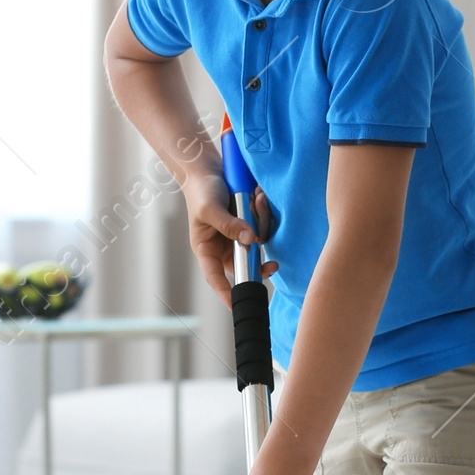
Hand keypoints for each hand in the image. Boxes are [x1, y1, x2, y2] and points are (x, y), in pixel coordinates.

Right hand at [184, 169, 277, 306]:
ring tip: (256, 200)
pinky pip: (263, 228)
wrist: (209, 167)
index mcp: (207, 250)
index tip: (239, 306)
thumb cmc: (202, 190)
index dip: (227, 294)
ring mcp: (237, 237)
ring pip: (258, 246)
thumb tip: (251, 240)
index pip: (216, 278)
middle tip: (273, 265)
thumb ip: (229, 225)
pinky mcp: (249, 224)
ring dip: (262, 223)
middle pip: (245, 266)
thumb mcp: (210, 208)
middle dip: (259, 263)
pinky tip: (258, 196)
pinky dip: (264, 214)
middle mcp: (223, 248)